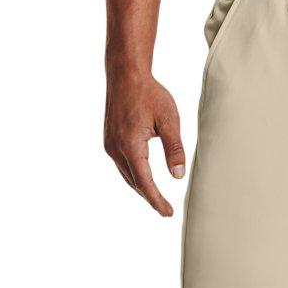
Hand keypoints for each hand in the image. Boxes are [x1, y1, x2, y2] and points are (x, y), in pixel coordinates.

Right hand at [104, 70, 184, 216]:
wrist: (125, 74)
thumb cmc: (149, 93)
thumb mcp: (169, 120)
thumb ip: (174, 149)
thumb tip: (178, 175)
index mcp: (131, 145)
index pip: (145, 182)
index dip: (156, 200)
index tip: (168, 213)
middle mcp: (116, 148)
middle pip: (135, 182)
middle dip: (150, 198)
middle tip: (166, 210)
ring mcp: (110, 145)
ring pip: (127, 176)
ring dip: (142, 188)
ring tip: (157, 199)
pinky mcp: (109, 140)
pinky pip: (122, 166)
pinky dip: (134, 176)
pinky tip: (144, 180)